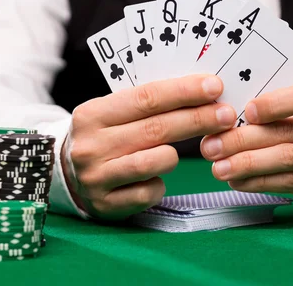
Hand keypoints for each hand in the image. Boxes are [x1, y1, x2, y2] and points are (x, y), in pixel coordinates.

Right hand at [62, 75, 235, 220]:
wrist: (66, 176)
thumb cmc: (104, 137)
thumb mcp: (112, 113)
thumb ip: (146, 103)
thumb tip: (200, 90)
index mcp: (92, 114)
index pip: (146, 97)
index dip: (184, 91)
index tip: (214, 86)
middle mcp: (90, 145)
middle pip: (156, 128)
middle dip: (197, 119)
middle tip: (226, 115)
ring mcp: (96, 177)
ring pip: (155, 161)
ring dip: (176, 154)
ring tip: (177, 151)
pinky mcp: (107, 205)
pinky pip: (150, 192)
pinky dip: (160, 183)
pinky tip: (156, 176)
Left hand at [200, 83, 292, 215]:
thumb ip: (275, 111)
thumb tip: (224, 116)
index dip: (276, 103)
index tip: (246, 111)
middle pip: (288, 132)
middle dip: (243, 139)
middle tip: (211, 146)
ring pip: (286, 159)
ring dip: (246, 163)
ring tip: (218, 167)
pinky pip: (288, 182)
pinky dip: (258, 182)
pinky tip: (237, 181)